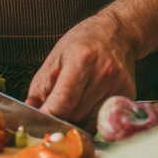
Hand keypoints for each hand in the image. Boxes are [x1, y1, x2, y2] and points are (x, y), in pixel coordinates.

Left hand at [25, 13, 137, 127]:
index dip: (49, 115)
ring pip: (90, 121)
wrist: (118, 33)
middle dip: (59, 120)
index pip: (65, 99)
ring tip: (67, 110)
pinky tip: (84, 108)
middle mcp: (104, 73)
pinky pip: (103, 119)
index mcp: (82, 59)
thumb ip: (40, 86)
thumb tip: (30, 111)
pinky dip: (89, 121)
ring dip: (74, 123)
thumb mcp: (55, 57)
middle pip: (77, 113)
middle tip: (48, 120)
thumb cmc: (82, 42)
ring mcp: (118, 85)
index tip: (37, 124)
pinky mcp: (128, 95)